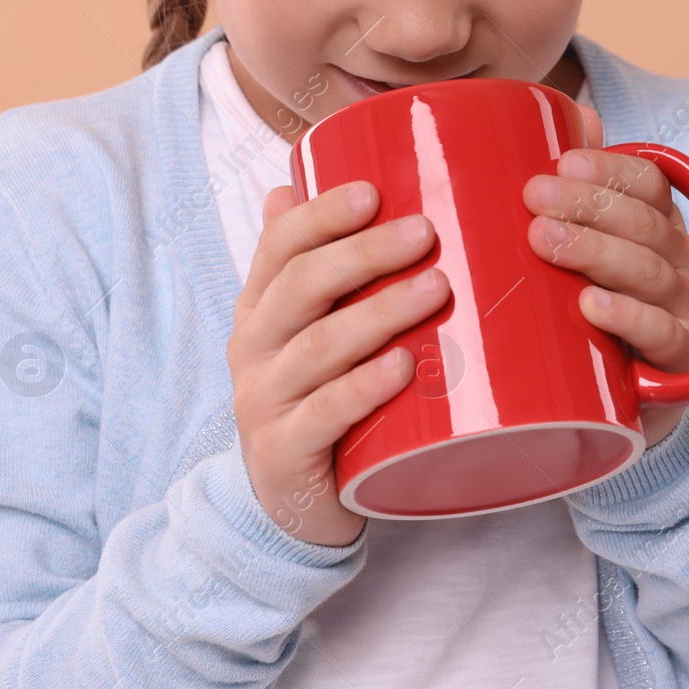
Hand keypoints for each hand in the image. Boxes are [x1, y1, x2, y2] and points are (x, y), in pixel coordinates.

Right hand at [227, 181, 449, 546]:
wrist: (286, 505)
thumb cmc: (315, 397)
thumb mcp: (309, 332)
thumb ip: (310, 267)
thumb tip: (293, 183)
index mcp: (260, 308)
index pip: (279, 247)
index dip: (321, 216)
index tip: (372, 192)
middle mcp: (253, 347)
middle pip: (302, 286)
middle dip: (364, 254)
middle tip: (424, 232)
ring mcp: (265, 401)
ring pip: (320, 346)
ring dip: (379, 313)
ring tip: (435, 289)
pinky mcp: (285, 454)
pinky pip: (325, 414)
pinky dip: (365, 388)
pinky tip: (403, 367)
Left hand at [523, 105, 688, 447]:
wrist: (612, 408)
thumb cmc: (586, 317)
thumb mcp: (577, 254)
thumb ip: (577, 191)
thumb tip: (580, 115)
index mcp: (658, 226)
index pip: (649, 183)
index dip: (611, 169)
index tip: (563, 161)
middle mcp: (679, 263)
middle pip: (645, 224)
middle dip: (589, 205)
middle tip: (533, 198)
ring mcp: (684, 312)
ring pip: (649, 272)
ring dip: (596, 251)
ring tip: (544, 241)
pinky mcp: (680, 363)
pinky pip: (662, 335)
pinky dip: (628, 317)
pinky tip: (592, 305)